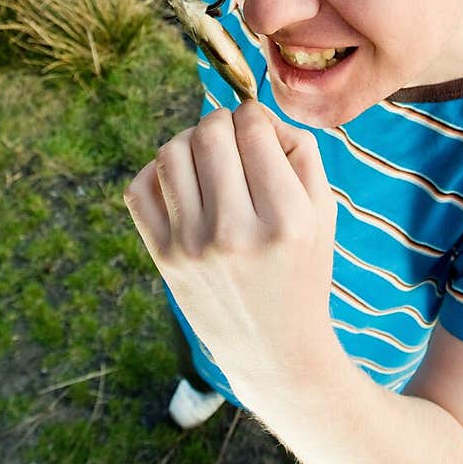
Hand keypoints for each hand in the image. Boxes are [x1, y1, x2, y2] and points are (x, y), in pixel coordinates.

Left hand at [123, 102, 337, 396]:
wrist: (275, 350)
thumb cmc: (302, 270)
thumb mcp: (323, 213)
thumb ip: (299, 152)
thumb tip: (254, 113)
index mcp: (286, 219)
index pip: (253, 129)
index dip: (254, 115)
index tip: (256, 126)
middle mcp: (236, 233)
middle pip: (210, 135)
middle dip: (220, 121)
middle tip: (231, 134)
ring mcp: (193, 248)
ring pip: (171, 153)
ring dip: (189, 140)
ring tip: (207, 154)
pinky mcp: (164, 260)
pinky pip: (139, 189)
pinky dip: (156, 172)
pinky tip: (182, 181)